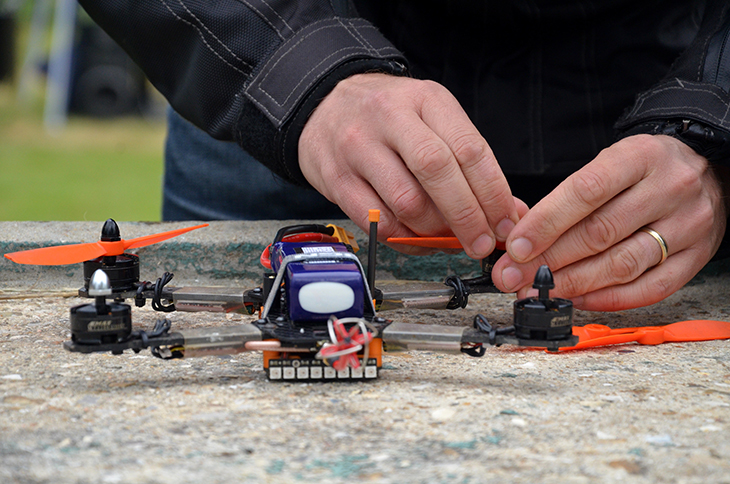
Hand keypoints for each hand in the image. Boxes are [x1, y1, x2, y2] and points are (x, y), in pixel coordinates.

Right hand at [298, 73, 519, 258]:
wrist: (324, 104)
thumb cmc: (386, 115)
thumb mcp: (431, 118)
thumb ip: (468, 161)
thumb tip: (508, 211)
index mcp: (425, 99)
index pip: (468, 149)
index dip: (493, 194)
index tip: (506, 223)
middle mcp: (390, 118)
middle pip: (437, 171)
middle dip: (467, 216)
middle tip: (481, 242)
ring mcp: (358, 148)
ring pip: (406, 201)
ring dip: (434, 231)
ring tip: (447, 239)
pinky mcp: (336, 178)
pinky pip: (377, 221)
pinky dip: (403, 239)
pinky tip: (417, 240)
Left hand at [492, 134, 727, 310]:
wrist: (706, 170)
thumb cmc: (646, 169)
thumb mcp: (610, 163)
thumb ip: (567, 197)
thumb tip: (520, 238)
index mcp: (641, 156)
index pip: (586, 191)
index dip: (546, 223)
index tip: (517, 247)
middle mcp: (670, 189)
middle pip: (600, 232)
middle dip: (549, 259)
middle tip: (515, 276)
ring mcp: (688, 226)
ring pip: (622, 264)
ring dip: (574, 283)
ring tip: (541, 290)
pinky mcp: (697, 258)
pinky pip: (649, 289)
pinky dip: (608, 299)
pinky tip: (578, 298)